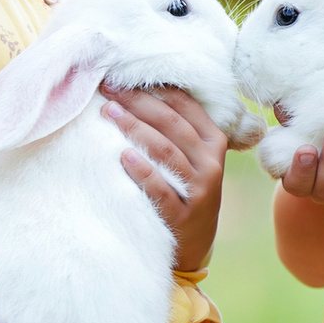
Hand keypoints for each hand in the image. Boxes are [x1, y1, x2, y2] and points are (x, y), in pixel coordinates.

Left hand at [104, 84, 226, 241]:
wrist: (195, 244)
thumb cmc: (187, 191)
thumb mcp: (195, 159)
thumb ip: (179, 130)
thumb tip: (138, 91)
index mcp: (214, 142)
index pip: (185, 106)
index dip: (153, 88)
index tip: (122, 78)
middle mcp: (211, 163)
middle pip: (172, 123)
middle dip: (138, 102)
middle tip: (109, 91)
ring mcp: (199, 190)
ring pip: (166, 150)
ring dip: (135, 128)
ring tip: (109, 113)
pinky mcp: (182, 214)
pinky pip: (161, 188)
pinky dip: (142, 171)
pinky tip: (123, 156)